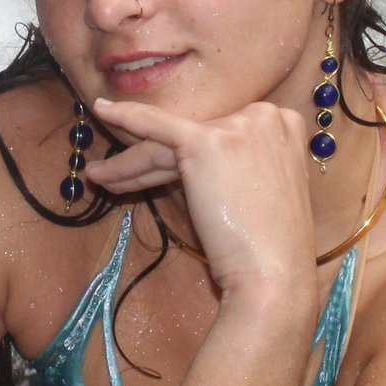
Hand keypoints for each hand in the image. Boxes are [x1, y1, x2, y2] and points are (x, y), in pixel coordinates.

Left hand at [83, 96, 315, 304]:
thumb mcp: (264, 189)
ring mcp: (236, 126)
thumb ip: (242, 165)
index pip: (220, 135)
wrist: (274, 273)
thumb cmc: (271, 245)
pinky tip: (102, 112)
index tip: (162, 172)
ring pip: (169, 143)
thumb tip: (200, 165)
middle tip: (118, 176)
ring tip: (100, 177)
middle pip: (192, 138)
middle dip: (154, 160)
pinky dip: (127, 117)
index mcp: (284, 124)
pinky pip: (157, 125)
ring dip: (131, 162)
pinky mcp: (206, 141)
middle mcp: (264, 116)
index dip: (185, 156)